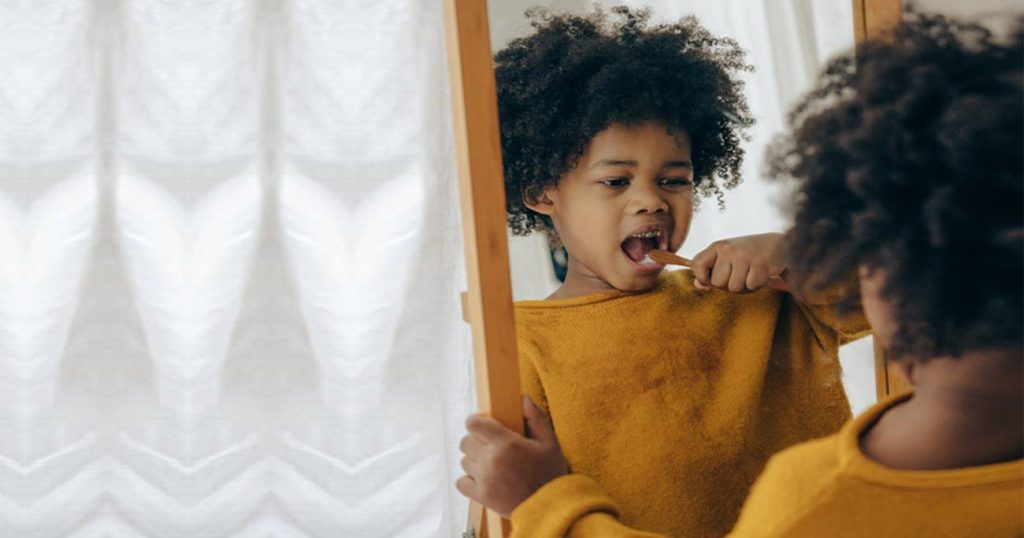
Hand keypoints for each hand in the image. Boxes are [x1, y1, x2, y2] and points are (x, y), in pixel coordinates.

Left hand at [455, 395, 568, 516]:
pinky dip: (469, 480)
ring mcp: (484, 479)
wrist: (550, 509)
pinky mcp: (481, 496)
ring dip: (475, 461)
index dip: (476, 422)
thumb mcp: (550, 443)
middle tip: (491, 446)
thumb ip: (536, 418)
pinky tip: (484, 479)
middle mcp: (492, 460)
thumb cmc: (550, 474)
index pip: (473, 424)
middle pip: (466, 441)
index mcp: (507, 443)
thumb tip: (523, 397)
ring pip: (464, 461)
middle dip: (476, 441)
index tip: (484, 425)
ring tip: (492, 465)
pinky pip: (461, 482)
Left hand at [691, 233, 788, 292]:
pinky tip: (760, 274)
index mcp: (718, 246)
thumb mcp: (726, 257)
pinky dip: (756, 285)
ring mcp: (744, 256)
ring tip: (750, 275)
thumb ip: (709, 270)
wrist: (778, 245)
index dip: (701, 277)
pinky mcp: (760, 264)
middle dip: (728, 285)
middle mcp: (729, 249)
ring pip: (734, 288)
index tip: (708, 282)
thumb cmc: (748, 254)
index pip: (697, 264)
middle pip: (717, 283)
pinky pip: (750, 287)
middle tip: (740, 275)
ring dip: (743, 287)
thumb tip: (699, 285)